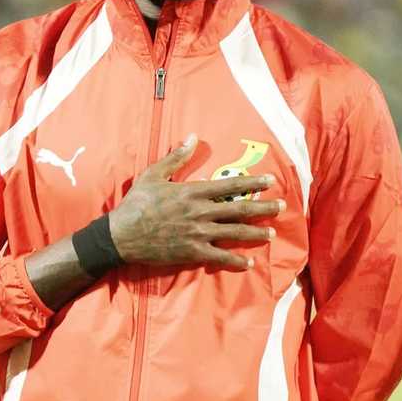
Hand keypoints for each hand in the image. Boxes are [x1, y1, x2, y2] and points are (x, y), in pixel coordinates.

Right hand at [108, 134, 284, 271]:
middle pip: (239, 208)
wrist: (121, 235)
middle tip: (280, 206)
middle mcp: (200, 212)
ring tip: (270, 232)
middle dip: (263, 207)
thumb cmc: (136, 204)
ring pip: (235, 232)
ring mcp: (198, 233)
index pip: (230, 185)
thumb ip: (176, 158)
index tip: (270, 180)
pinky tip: (249, 262)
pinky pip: (220, 256)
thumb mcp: (153, 175)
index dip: (252, 182)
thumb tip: (193, 137)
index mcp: (192, 192)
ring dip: (255, 232)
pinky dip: (236, 260)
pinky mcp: (192, 252)